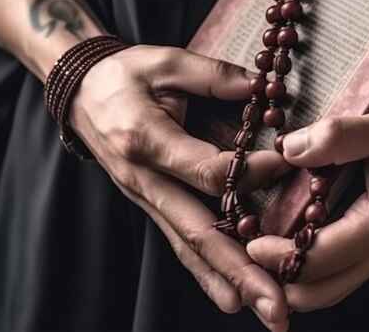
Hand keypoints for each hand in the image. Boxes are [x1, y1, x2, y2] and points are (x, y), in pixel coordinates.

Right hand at [69, 45, 289, 331]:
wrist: (82, 94)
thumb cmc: (124, 75)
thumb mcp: (166, 61)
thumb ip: (215, 75)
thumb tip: (264, 88)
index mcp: (146, 140)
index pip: (206, 170)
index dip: (250, 172)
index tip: (286, 164)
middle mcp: (144, 180)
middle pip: (198, 231)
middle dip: (241, 269)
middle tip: (278, 304)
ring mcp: (145, 197)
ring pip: (189, 247)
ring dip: (229, 281)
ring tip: (266, 309)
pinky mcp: (150, 203)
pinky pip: (180, 242)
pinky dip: (206, 271)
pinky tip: (231, 296)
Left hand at [247, 62, 368, 312]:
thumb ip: (338, 137)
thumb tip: (288, 150)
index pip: (319, 261)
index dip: (277, 256)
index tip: (246, 241)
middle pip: (326, 288)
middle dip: (283, 281)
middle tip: (248, 258)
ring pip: (340, 279)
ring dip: (301, 273)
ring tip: (267, 249)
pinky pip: (354, 262)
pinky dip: (322, 260)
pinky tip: (303, 234)